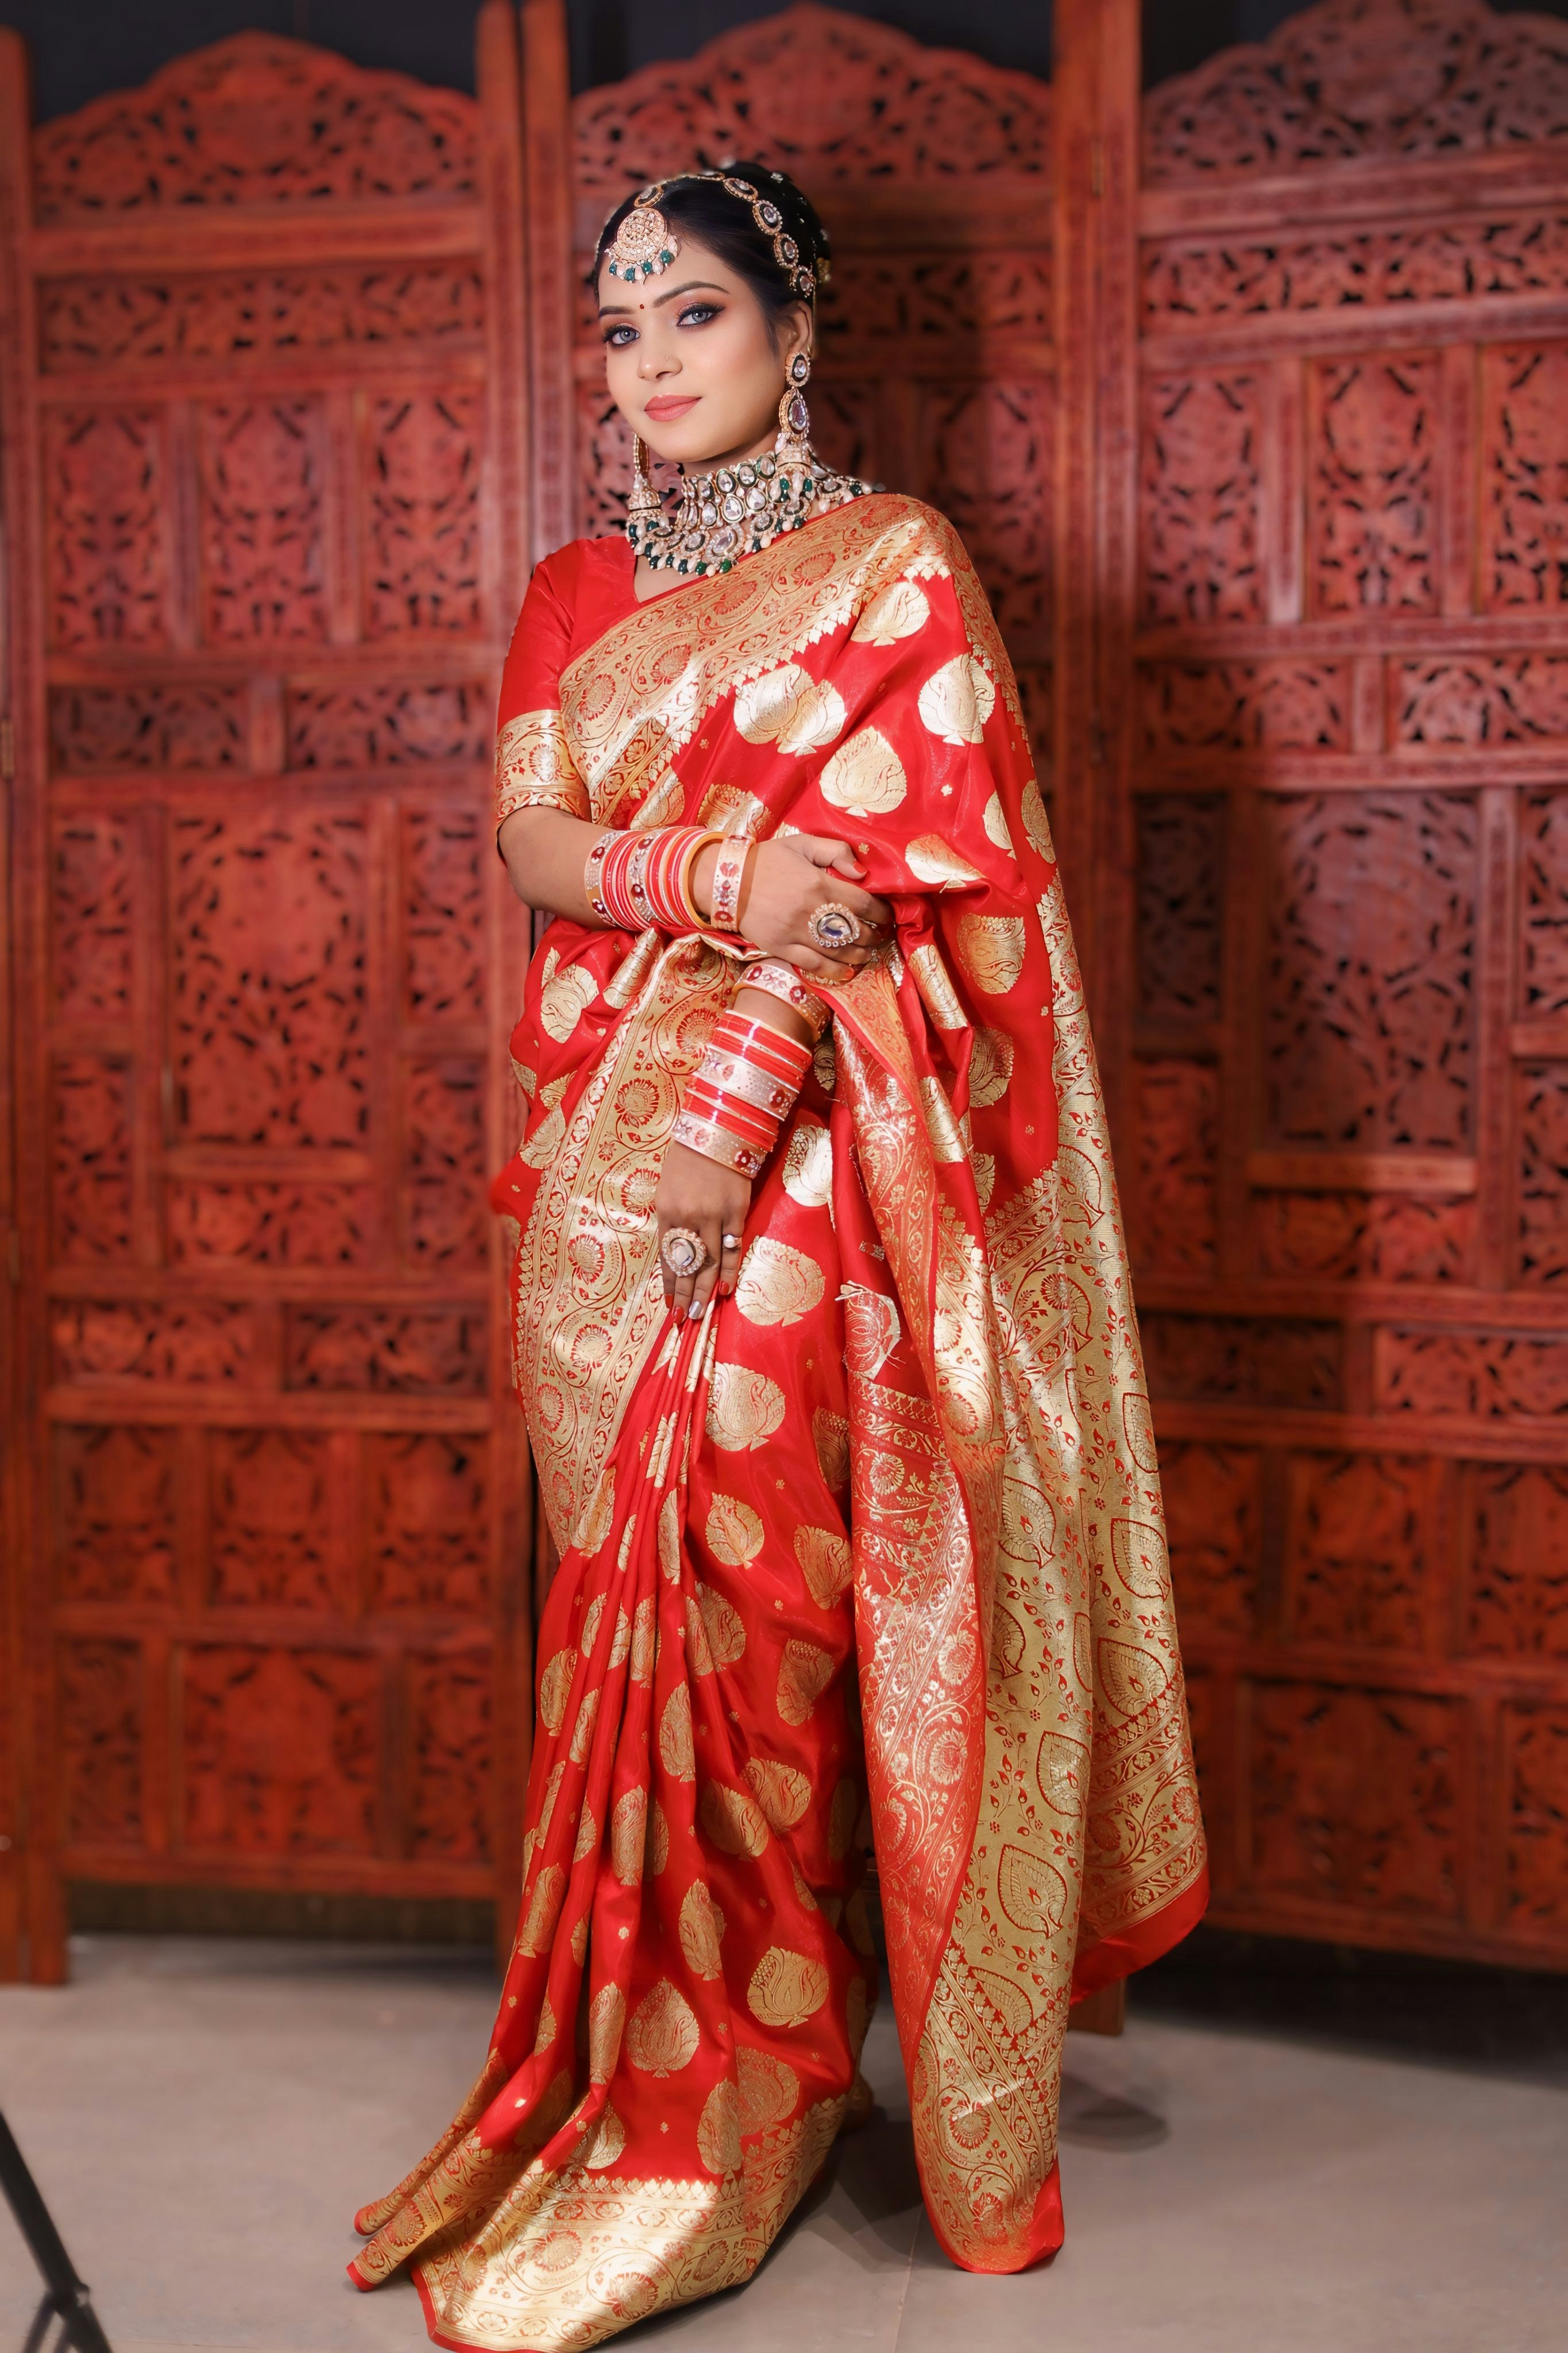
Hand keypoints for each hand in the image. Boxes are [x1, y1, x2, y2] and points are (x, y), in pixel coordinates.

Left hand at [654, 1142, 751, 1321]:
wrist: (717, 1131)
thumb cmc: (687, 1158)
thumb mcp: (667, 1188)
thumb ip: (671, 1219)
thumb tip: (677, 1252)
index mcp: (666, 1211)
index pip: (667, 1257)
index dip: (670, 1284)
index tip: (670, 1306)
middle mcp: (688, 1216)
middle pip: (688, 1265)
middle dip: (686, 1295)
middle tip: (684, 1319)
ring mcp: (714, 1215)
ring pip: (710, 1262)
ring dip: (706, 1290)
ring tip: (702, 1312)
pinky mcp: (737, 1210)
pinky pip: (732, 1247)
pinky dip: (729, 1269)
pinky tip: (726, 1289)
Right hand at [693, 835, 893, 981]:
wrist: (726, 881)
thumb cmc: (767, 860)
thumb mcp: (801, 844)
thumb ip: (835, 851)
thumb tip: (862, 872)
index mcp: (819, 883)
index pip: (863, 904)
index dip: (882, 913)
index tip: (888, 916)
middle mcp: (811, 911)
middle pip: (856, 931)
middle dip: (874, 935)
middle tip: (881, 935)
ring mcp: (796, 933)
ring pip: (839, 952)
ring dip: (860, 955)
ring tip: (868, 953)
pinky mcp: (782, 948)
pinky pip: (814, 965)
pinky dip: (835, 972)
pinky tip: (847, 972)